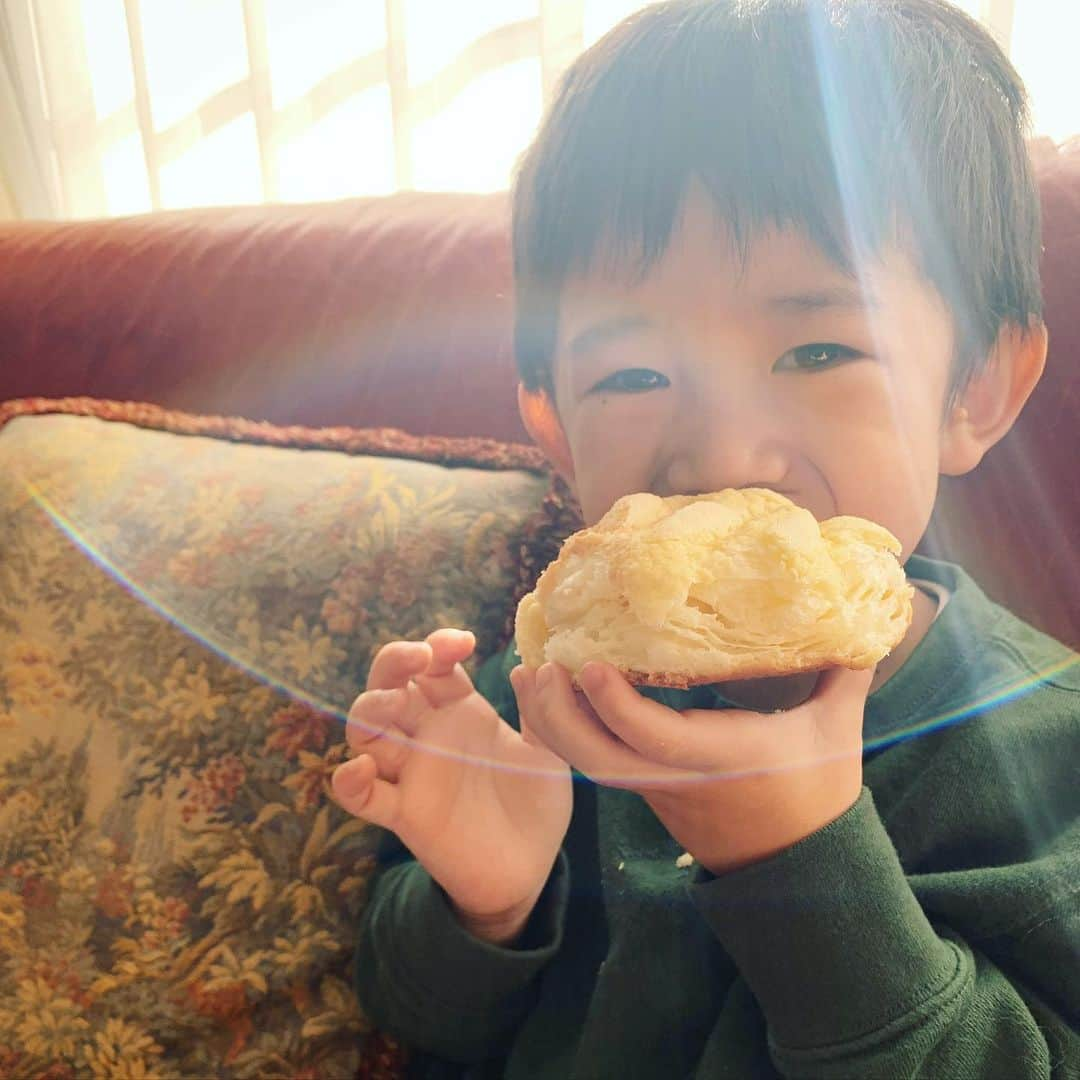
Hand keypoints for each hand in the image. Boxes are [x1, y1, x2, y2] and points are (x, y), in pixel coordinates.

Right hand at [331, 630, 571, 943]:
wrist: (531, 868)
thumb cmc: (535, 804)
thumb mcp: (550, 749)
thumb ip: (540, 710)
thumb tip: (530, 667)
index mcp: (462, 712)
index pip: (435, 665)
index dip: (439, 645)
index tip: (464, 643)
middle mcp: (430, 735)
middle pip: (390, 684)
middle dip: (395, 661)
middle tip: (421, 657)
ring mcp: (413, 772)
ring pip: (366, 731)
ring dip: (369, 709)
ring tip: (394, 702)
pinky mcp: (405, 813)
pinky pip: (363, 796)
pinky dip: (349, 782)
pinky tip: (359, 769)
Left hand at [513, 660, 873, 874]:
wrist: (799, 869)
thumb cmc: (817, 794)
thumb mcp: (836, 732)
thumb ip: (842, 674)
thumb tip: (860, 622)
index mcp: (718, 758)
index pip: (653, 738)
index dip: (615, 704)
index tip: (588, 664)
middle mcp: (675, 776)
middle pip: (596, 758)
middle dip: (558, 715)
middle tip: (537, 664)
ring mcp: (656, 788)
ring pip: (587, 764)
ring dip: (552, 722)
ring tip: (530, 674)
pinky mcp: (649, 790)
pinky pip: (597, 763)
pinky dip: (568, 732)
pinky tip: (553, 696)